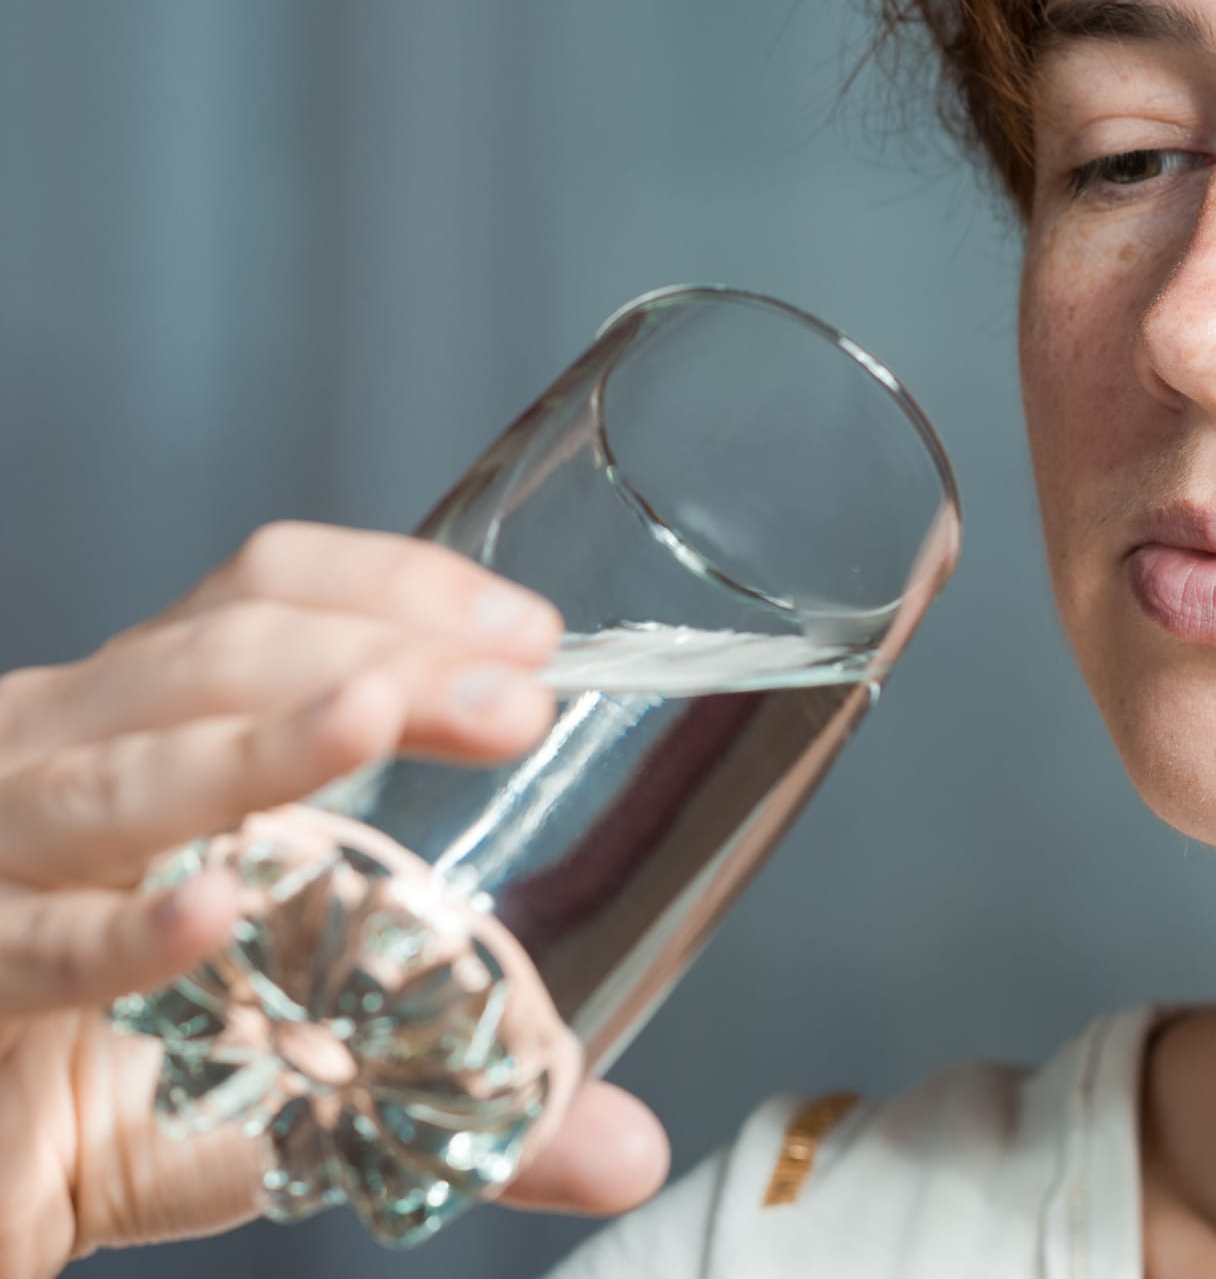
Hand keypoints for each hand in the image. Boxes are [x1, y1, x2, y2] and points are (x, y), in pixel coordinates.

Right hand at [0, 521, 669, 1277]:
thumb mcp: (304, 1043)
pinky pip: (38, 942)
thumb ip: (457, 1080)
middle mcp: (66, 755)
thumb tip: (630, 1149)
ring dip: (261, 748)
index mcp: (155, 723)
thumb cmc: (128, 1065)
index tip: (531, 637)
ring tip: (373, 719)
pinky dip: (124, 929)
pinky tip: (208, 914)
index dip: (394, 588)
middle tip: (515, 707)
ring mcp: (4, 855)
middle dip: (379, 660)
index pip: (265, 599)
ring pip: (124, 775)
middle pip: (219, 659)